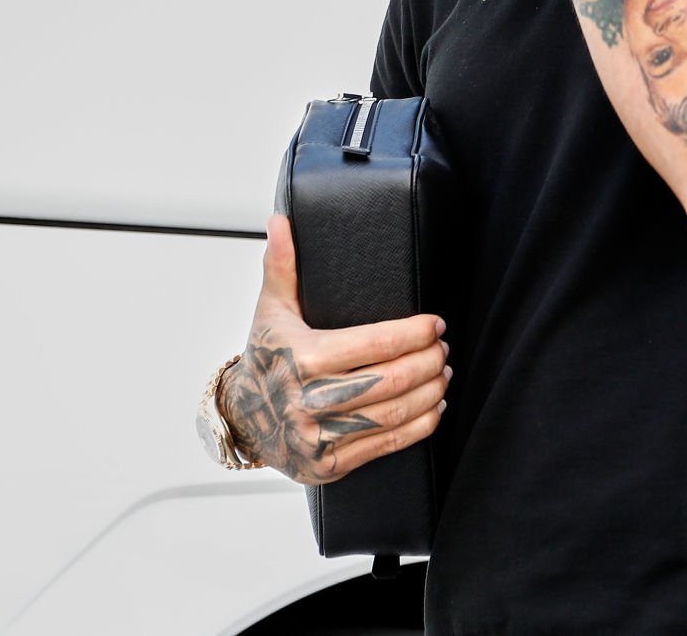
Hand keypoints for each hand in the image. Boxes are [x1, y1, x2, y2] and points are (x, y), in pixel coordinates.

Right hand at [221, 214, 449, 483]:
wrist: (242, 417)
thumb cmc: (265, 357)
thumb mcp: (271, 310)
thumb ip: (281, 265)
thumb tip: (281, 222)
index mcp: (302, 359)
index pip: (373, 344)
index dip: (413, 334)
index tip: (436, 324)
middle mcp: (309, 401)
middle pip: (389, 381)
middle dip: (427, 361)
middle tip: (443, 346)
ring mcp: (319, 437)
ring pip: (391, 415)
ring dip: (429, 392)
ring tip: (444, 372)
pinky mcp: (329, 465)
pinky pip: (384, 446)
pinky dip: (418, 427)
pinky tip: (434, 408)